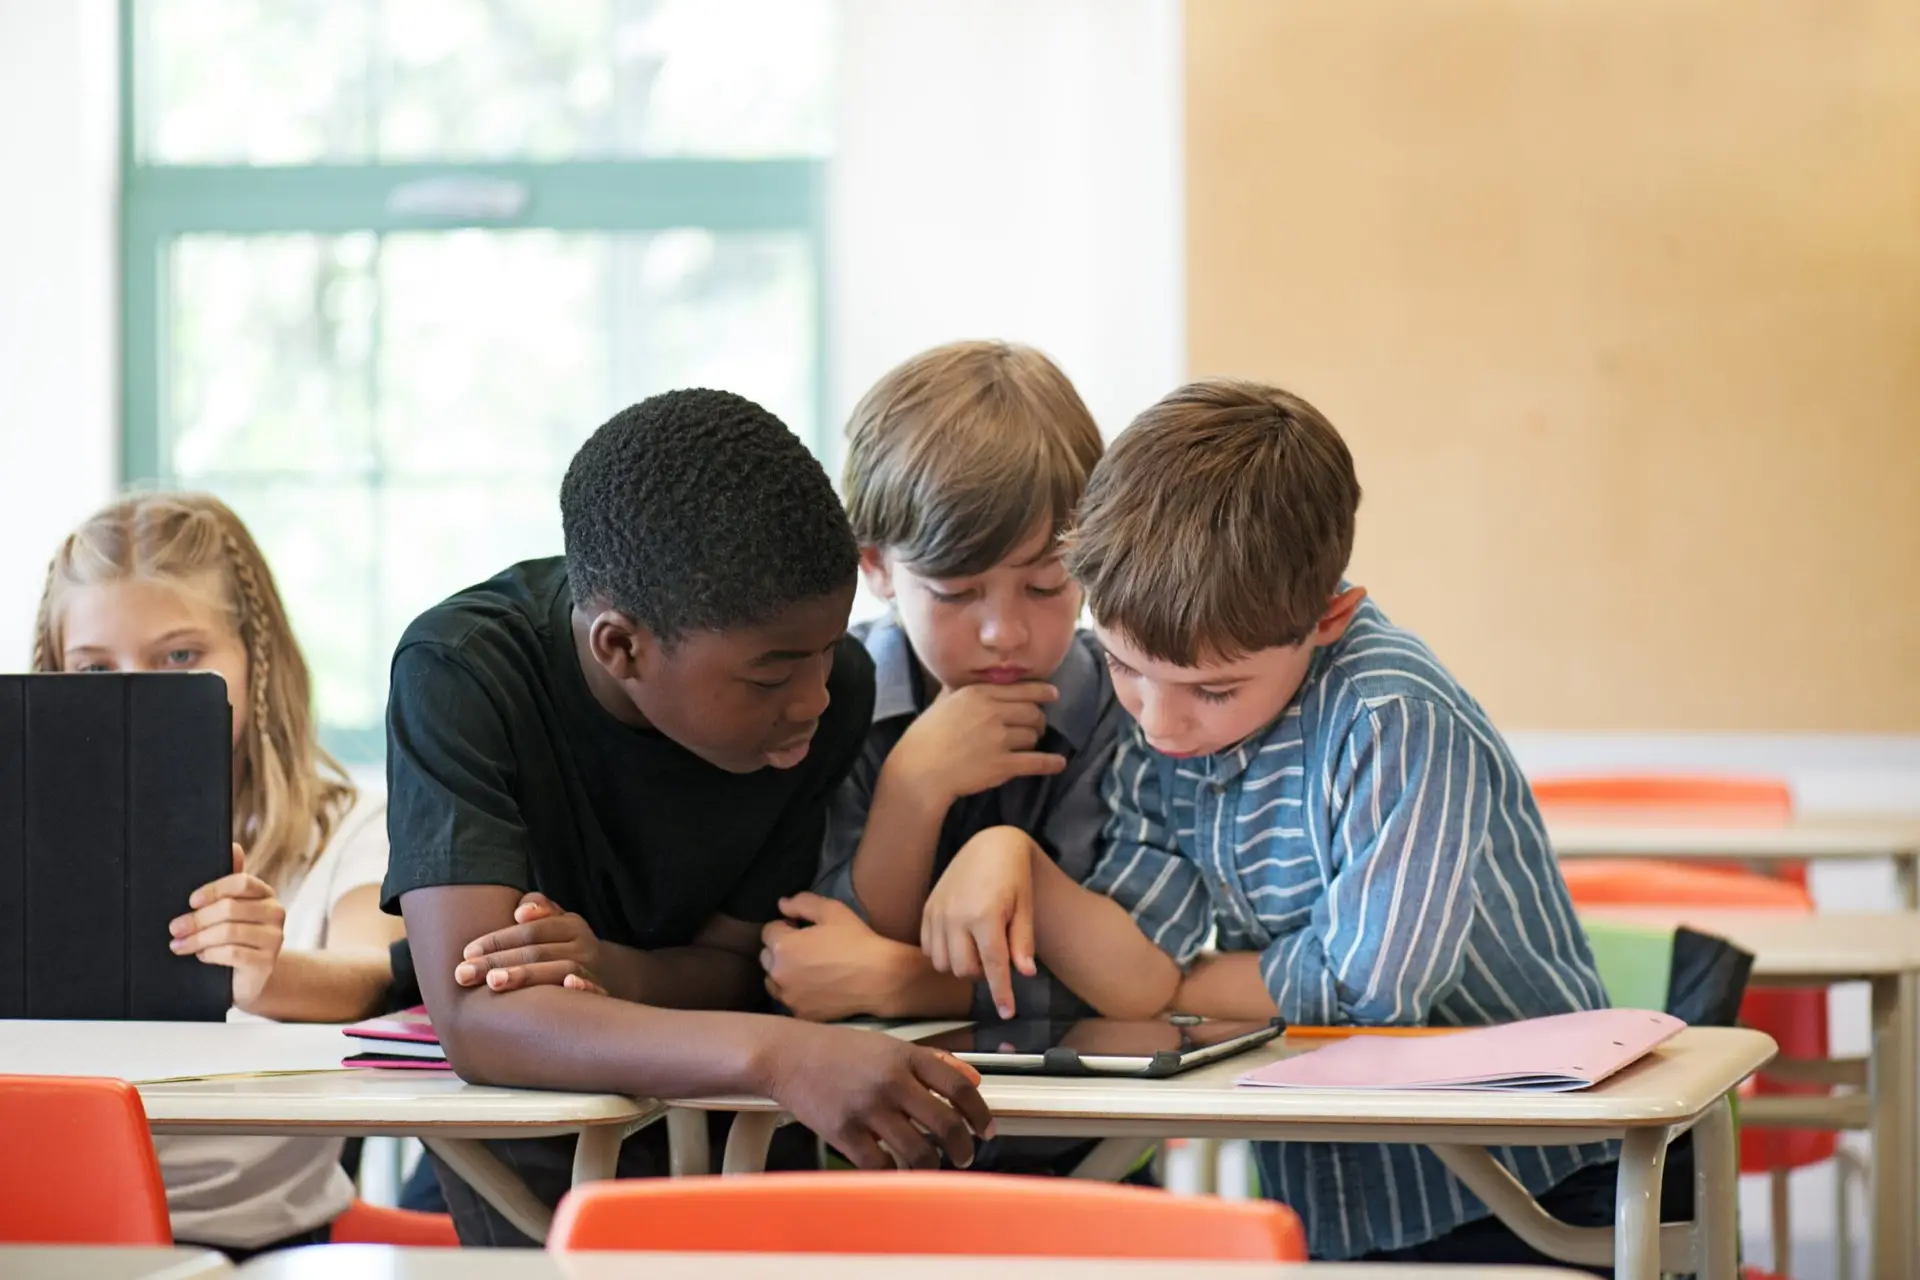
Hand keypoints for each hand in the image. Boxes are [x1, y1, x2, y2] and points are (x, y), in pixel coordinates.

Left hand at [171, 844, 284, 1010]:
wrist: (248, 978)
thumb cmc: (234, 939)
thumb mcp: (230, 910)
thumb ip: (230, 883)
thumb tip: (234, 847)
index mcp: (265, 895)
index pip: (242, 883)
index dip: (214, 889)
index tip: (191, 901)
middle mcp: (275, 913)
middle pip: (231, 908)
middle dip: (197, 919)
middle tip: (174, 928)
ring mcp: (274, 939)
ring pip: (230, 931)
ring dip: (197, 938)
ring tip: (178, 945)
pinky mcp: (266, 963)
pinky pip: (233, 953)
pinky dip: (210, 954)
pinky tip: (200, 956)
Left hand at [455, 893, 607, 995]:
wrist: (607, 973)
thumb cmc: (563, 946)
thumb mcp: (555, 921)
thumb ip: (537, 907)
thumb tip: (520, 913)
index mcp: (570, 924)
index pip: (529, 931)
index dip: (497, 940)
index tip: (466, 954)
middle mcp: (584, 945)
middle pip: (537, 951)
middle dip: (498, 962)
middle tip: (464, 974)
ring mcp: (593, 970)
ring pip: (559, 970)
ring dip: (526, 975)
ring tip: (493, 983)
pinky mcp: (599, 994)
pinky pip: (593, 991)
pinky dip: (582, 988)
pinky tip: (566, 987)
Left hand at [762, 893, 919, 1021]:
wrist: (879, 979)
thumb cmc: (856, 940)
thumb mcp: (832, 910)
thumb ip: (802, 903)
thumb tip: (781, 904)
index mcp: (782, 946)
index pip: (768, 931)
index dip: (785, 926)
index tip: (801, 928)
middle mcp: (778, 973)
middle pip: (766, 957)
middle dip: (779, 950)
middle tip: (804, 948)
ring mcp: (789, 997)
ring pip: (773, 982)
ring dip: (783, 973)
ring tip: (806, 970)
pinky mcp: (801, 1014)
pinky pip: (789, 1001)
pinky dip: (796, 993)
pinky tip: (815, 988)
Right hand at [767, 1021, 993, 1170]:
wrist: (787, 1054)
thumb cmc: (836, 1050)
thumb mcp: (888, 1045)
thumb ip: (933, 1060)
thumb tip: (973, 1079)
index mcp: (905, 1056)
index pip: (958, 1086)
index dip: (979, 1113)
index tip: (986, 1130)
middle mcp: (891, 1081)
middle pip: (945, 1123)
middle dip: (963, 1147)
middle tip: (965, 1156)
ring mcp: (867, 1108)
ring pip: (917, 1151)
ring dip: (932, 1166)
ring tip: (931, 1167)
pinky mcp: (844, 1132)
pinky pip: (880, 1165)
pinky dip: (892, 1174)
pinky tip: (895, 1171)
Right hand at [887, 681, 1066, 807]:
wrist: (918, 771)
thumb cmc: (925, 737)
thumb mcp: (941, 703)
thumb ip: (958, 689)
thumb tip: (964, 676)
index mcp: (978, 694)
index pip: (1020, 689)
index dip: (1042, 692)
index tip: (1052, 694)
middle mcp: (991, 712)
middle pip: (1032, 711)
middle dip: (1038, 719)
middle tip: (1037, 726)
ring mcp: (998, 739)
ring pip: (1033, 735)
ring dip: (1035, 740)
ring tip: (1030, 744)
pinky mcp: (1002, 765)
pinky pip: (1035, 762)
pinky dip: (1050, 763)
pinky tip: (1059, 763)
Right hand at [921, 827, 1037, 1018]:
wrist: (989, 845)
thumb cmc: (1013, 876)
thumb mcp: (1025, 908)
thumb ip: (1023, 943)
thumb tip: (1025, 974)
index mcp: (984, 916)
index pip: (993, 966)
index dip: (1001, 993)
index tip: (1006, 1013)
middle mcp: (956, 916)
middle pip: (964, 970)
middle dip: (981, 974)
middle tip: (995, 958)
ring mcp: (938, 913)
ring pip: (943, 964)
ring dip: (961, 965)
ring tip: (976, 948)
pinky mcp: (927, 909)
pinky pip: (928, 948)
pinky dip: (943, 953)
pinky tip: (958, 941)